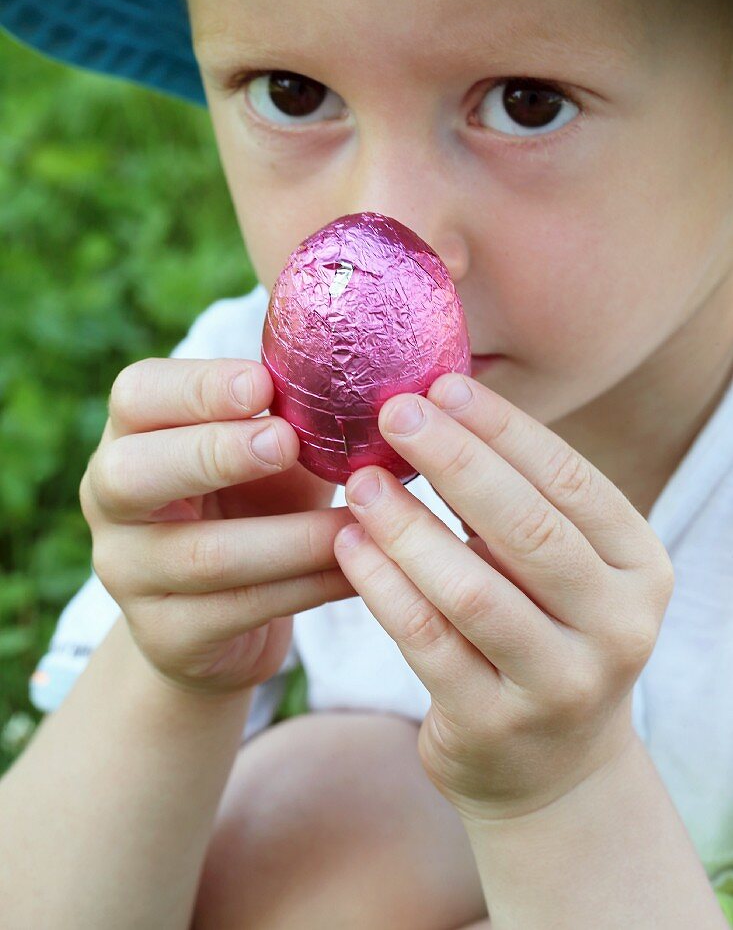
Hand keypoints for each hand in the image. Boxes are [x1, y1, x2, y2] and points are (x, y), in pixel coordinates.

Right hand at [79, 358, 356, 697]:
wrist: (224, 620)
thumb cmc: (255, 504)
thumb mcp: (268, 451)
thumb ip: (291, 412)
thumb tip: (360, 359)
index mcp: (131, 436)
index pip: (137, 397)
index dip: (196, 388)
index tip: (262, 383)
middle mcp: (111, 502)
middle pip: (133, 474)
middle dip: (213, 453)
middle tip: (285, 441)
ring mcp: (130, 574)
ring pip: (205, 556)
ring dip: (293, 535)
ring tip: (362, 515)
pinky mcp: (168, 636)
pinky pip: (241, 610)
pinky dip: (308, 587)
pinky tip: (357, 570)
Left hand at [333, 373, 673, 821]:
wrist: (550, 764)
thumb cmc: (541, 630)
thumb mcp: (558, 568)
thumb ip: (517, 501)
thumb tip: (436, 404)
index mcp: (638, 566)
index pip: (569, 480)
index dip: (501, 428)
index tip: (441, 386)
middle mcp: (618, 626)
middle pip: (528, 528)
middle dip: (454, 461)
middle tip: (393, 413)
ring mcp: (561, 684)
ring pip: (472, 591)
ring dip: (407, 526)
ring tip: (359, 480)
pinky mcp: (496, 724)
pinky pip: (428, 642)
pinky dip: (382, 587)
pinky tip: (347, 545)